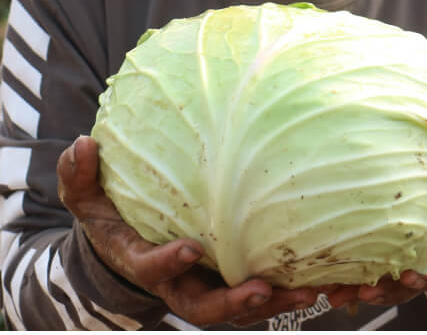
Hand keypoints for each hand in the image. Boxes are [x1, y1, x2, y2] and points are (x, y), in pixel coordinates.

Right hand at [57, 136, 341, 327]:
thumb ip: (79, 176)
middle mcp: (179, 282)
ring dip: (274, 302)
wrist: (129, 244)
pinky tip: (320, 280)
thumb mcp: (87, 198)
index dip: (169, 262)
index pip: (154, 268)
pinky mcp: (233, 281)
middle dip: (234, 304)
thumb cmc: (110, 216)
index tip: (191, 247)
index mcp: (143, 261)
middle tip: (262, 290)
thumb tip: (82, 145)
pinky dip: (288, 288)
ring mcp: (208, 286)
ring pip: (241, 307)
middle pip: (205, 306)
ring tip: (310, 292)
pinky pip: (261, 291)